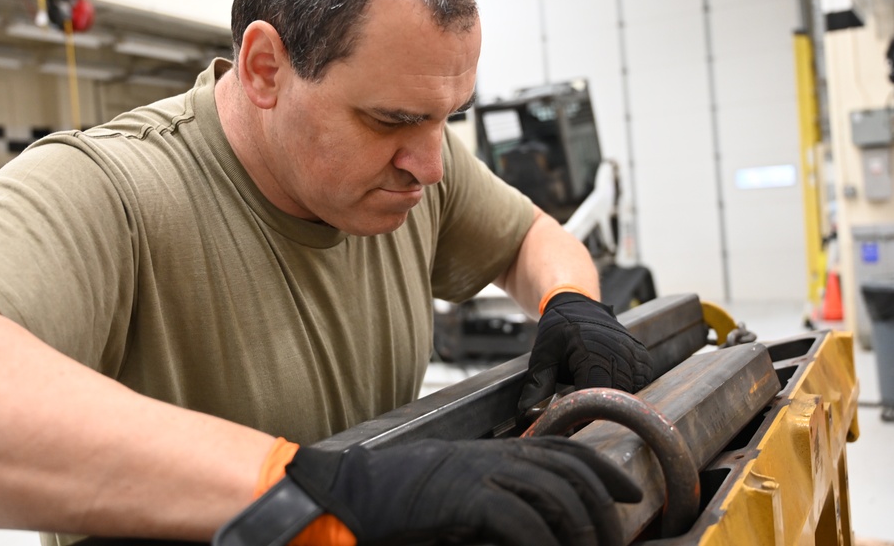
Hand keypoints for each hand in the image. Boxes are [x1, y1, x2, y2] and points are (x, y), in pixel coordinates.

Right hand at [285, 436, 641, 545]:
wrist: (354, 492)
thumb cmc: (402, 494)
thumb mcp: (459, 485)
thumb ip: (496, 491)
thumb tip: (534, 519)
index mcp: (495, 450)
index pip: (566, 450)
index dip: (605, 469)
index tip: (631, 492)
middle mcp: (495, 456)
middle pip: (571, 473)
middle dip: (603, 510)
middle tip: (617, 540)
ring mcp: (481, 475)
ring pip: (555, 496)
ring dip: (580, 533)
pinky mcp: (466, 500)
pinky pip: (521, 522)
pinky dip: (542, 544)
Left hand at [517, 292, 652, 420]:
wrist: (580, 306)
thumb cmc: (559, 331)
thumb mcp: (542, 358)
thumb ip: (536, 389)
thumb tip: (527, 418)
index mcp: (593, 354)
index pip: (596, 398)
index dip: (584, 416)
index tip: (572, 424)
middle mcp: (620, 355)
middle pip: (615, 401)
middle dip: (598, 412)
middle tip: (581, 409)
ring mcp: (636, 357)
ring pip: (630, 397)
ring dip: (612, 401)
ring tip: (594, 389)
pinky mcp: (644, 360)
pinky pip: (640, 387)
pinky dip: (625, 392)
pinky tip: (608, 382)